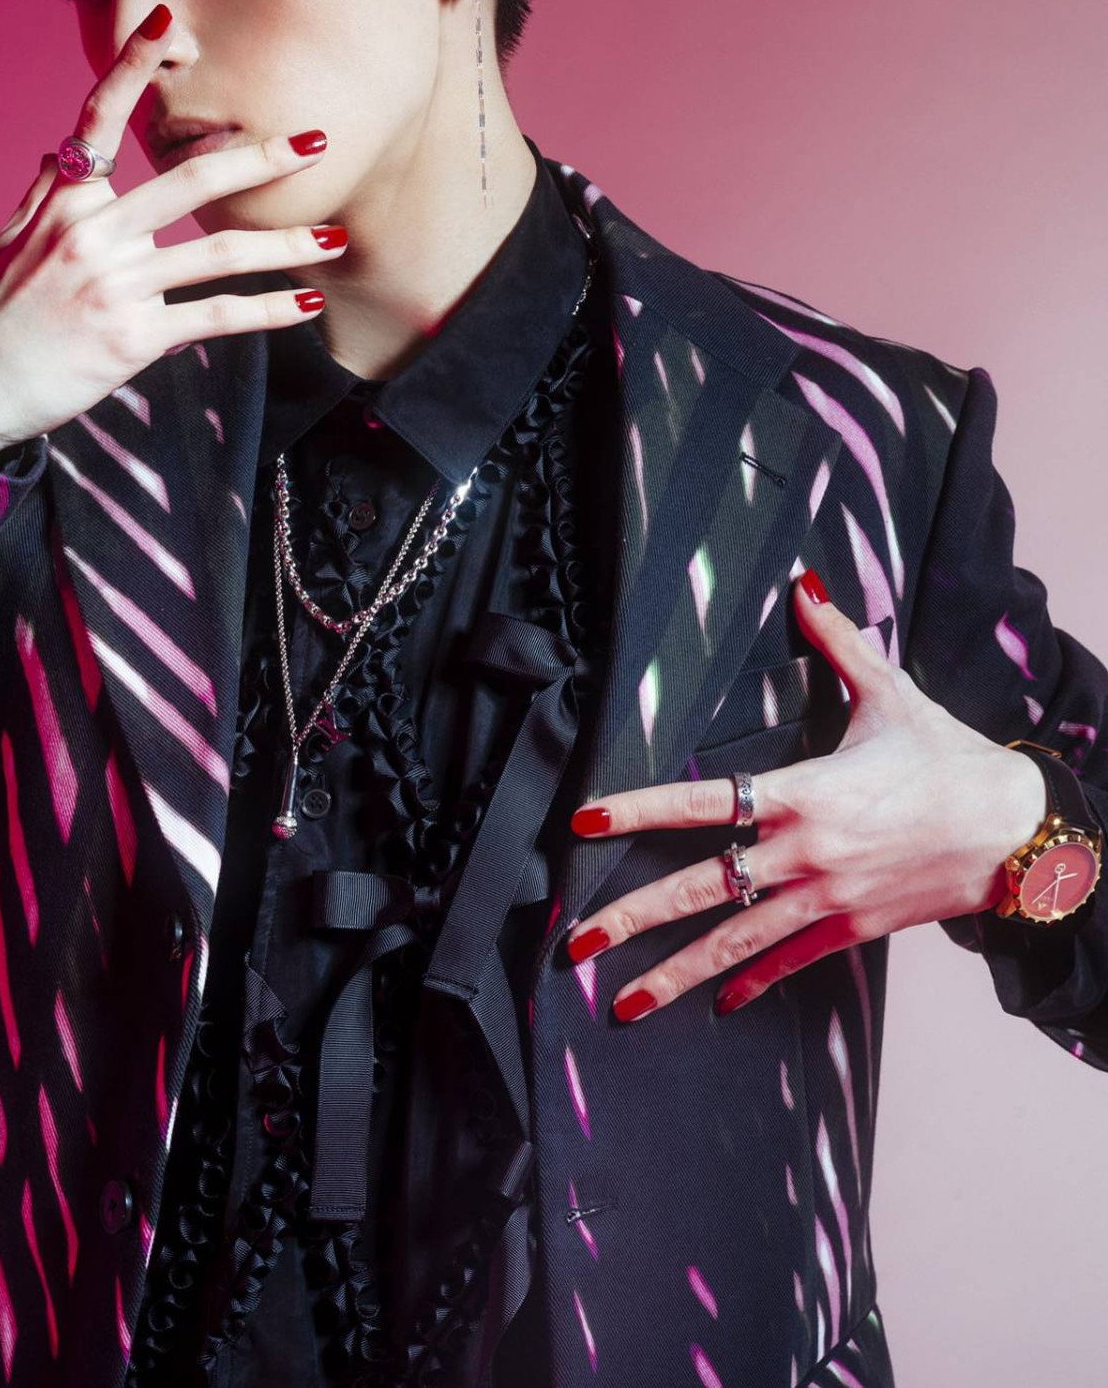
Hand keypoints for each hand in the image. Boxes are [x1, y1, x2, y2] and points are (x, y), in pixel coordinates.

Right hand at [0, 4, 344, 458]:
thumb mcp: (8, 243)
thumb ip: (44, 195)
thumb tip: (61, 150)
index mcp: (64, 200)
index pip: (99, 116)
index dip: (134, 65)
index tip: (168, 21)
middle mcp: (91, 233)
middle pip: (191, 179)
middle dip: (262, 159)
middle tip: (317, 143)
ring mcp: (115, 285)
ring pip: (218, 253)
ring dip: (285, 244)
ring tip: (335, 238)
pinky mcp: (132, 337)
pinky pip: (215, 316)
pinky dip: (267, 310)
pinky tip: (304, 303)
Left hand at [564, 570, 1050, 1021]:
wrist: (1016, 831)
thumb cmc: (949, 758)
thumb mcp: (890, 693)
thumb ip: (837, 641)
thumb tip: (804, 585)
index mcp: (802, 790)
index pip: (700, 801)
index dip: (638, 811)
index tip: (584, 823)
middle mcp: (803, 852)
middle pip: (699, 886)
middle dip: (631, 916)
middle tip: (572, 942)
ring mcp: (825, 899)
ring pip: (734, 941)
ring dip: (675, 974)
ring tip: (624, 1004)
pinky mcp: (853, 930)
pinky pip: (790, 961)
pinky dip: (752, 983)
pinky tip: (717, 1004)